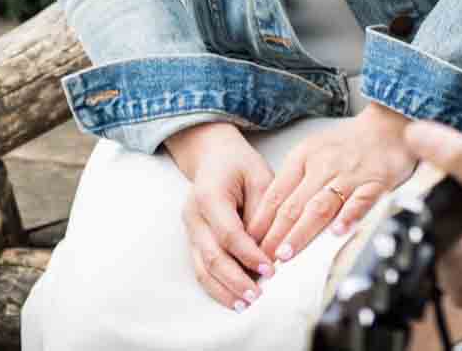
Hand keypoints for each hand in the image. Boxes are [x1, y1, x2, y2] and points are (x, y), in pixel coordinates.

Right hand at [163, 121, 276, 309]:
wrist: (213, 156)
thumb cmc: (240, 164)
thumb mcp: (259, 175)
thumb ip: (263, 210)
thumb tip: (270, 248)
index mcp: (209, 195)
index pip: (229, 233)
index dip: (249, 255)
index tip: (271, 270)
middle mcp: (193, 215)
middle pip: (212, 256)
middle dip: (236, 279)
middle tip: (259, 295)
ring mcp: (190, 230)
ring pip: (202, 268)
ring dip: (224, 290)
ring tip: (246, 305)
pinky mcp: (192, 241)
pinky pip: (200, 269)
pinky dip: (216, 287)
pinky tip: (233, 299)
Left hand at [248, 102, 416, 261]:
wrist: (388, 126)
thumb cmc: (347, 144)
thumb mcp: (312, 152)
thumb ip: (294, 181)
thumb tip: (269, 217)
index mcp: (303, 158)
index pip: (276, 195)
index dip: (261, 222)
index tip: (250, 245)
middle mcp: (323, 166)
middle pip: (294, 205)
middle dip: (275, 235)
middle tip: (262, 259)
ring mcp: (350, 175)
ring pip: (321, 207)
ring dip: (301, 232)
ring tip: (287, 253)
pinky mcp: (376, 182)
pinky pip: (361, 201)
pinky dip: (349, 217)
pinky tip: (338, 233)